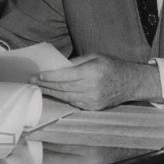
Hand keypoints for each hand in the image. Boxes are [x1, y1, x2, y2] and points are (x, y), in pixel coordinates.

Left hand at [30, 54, 161, 109]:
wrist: (131, 82)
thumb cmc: (112, 66)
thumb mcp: (96, 56)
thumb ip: (77, 61)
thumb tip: (59, 67)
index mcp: (91, 72)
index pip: (64, 76)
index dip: (49, 77)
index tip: (36, 76)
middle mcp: (91, 87)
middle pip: (62, 88)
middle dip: (45, 85)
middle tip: (32, 82)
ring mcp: (92, 100)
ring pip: (65, 97)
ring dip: (51, 93)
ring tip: (39, 88)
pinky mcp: (93, 107)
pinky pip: (74, 103)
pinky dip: (63, 98)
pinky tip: (55, 94)